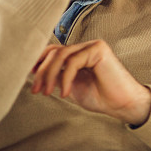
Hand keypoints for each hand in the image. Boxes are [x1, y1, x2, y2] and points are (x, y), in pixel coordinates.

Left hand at [31, 40, 150, 125]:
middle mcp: (86, 46)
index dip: (38, 62)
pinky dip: (65, 78)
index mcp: (79, 54)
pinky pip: (73, 61)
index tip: (29, 76)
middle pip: (55, 52)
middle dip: (41, 71)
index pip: (53, 51)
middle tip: (36, 90)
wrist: (121, 103)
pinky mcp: (99, 50)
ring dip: (49, 75)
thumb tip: (35, 72)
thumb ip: (57, 76)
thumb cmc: (100, 96)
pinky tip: (65, 92)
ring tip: (47, 92)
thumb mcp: (70, 85)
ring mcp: (93, 46)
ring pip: (61, 55)